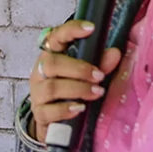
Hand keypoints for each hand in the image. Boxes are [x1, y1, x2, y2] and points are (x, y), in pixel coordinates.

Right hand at [28, 20, 122, 141]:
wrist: (53, 123)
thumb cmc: (70, 92)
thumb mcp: (86, 76)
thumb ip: (100, 64)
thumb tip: (115, 53)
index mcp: (52, 55)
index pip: (56, 37)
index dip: (71, 31)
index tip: (91, 28)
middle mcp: (40, 71)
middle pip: (52, 63)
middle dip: (79, 69)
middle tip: (99, 76)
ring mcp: (37, 93)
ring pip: (51, 87)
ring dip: (77, 89)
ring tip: (97, 92)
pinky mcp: (39, 113)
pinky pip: (48, 110)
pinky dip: (65, 109)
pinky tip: (80, 109)